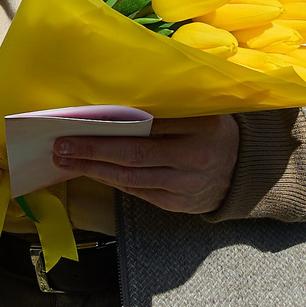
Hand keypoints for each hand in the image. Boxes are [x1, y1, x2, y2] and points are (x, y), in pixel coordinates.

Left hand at [49, 114, 240, 214]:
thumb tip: (117, 101)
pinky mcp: (178, 204)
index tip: (81, 120)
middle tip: (61, 145)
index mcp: (201, 127)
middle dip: (92, 151)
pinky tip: (91, 171)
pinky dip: (112, 181)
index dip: (112, 125)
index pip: (149, 125)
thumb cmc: (212, 130)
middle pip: (134, 155)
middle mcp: (194, 158)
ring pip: (131, 178)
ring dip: (94, 169)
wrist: (244, 170)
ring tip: (66, 160)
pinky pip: (138, 192)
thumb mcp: (202, 111)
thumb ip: (169, 106)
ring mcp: (186, 186)